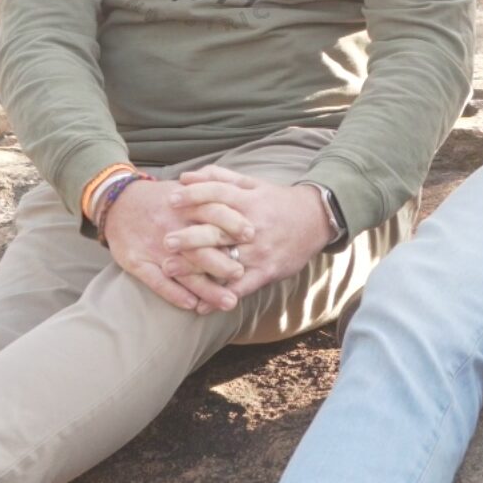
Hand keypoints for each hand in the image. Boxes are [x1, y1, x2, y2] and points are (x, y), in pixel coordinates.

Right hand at [103, 177, 254, 312]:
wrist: (118, 202)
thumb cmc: (162, 200)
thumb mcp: (186, 190)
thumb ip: (212, 196)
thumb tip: (245, 204)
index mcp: (184, 207)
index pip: (212, 212)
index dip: (232, 223)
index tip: (252, 235)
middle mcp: (170, 227)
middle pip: (200, 246)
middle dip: (222, 262)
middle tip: (241, 274)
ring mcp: (153, 247)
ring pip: (183, 271)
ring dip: (206, 289)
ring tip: (228, 302)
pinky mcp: (137, 262)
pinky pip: (156, 281)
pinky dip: (174, 294)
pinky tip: (192, 305)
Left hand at [163, 173, 331, 302]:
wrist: (316, 220)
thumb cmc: (278, 201)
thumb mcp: (253, 184)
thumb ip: (220, 178)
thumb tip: (186, 176)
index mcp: (250, 201)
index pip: (218, 194)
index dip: (194, 194)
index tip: (171, 198)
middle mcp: (253, 226)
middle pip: (218, 230)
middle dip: (190, 236)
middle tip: (166, 240)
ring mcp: (260, 251)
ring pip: (225, 260)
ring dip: (196, 267)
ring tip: (170, 270)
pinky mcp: (267, 272)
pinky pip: (241, 287)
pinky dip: (219, 297)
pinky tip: (200, 305)